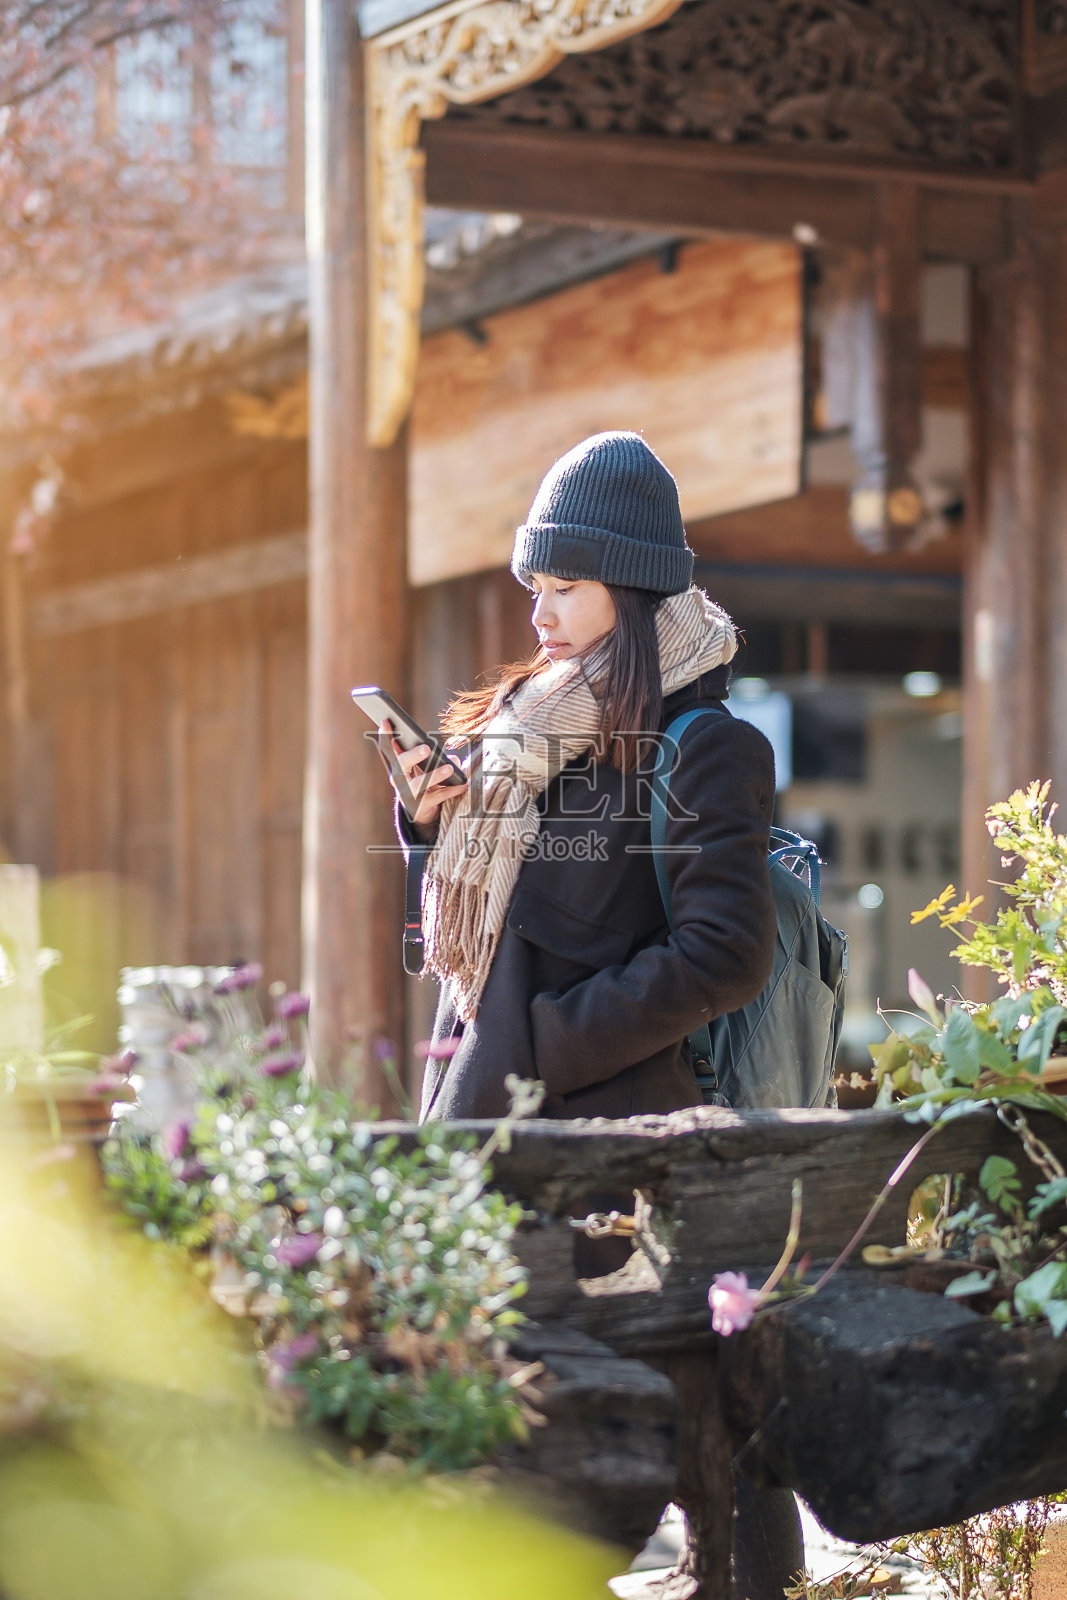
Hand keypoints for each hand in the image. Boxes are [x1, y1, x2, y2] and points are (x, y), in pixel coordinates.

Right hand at [379, 721, 465, 837]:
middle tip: (427, 748)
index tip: (386, 720)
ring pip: (420, 783)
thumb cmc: (425, 779)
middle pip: (402, 764)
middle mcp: (399, 779)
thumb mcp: (428, 766)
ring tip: (449, 768)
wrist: (422, 810)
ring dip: (435, 775)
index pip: (388, 748)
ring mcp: (408, 794)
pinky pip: (438, 796)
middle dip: (413, 755)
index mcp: (398, 765)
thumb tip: (452, 760)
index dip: (386, 735)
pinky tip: (463, 784)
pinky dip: (452, 789)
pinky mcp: (420, 806)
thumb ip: (439, 758)